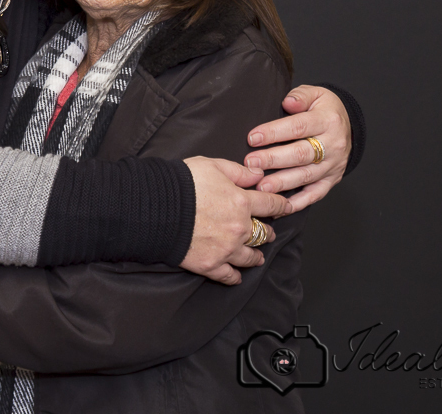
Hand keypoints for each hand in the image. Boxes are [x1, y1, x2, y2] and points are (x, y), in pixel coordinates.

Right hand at [179, 157, 291, 284]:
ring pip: (250, 256)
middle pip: (263, 233)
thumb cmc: (181, 183)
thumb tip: (258, 174)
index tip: (286, 208)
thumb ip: (239, 171)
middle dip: (267, 231)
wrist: (155, 207)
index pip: (271, 204)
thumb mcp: (212, 165)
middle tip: (268, 232)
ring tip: (257, 256)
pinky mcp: (210, 264)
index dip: (281, 205)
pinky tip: (237, 275)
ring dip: (256, 256)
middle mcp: (239, 228)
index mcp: (241, 202)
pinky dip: (235, 276)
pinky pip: (229, 276)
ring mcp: (226, 249)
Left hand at [243, 85, 350, 211]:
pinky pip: (314, 194)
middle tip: (251, 163)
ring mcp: (333, 165)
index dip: (274, 133)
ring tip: (260, 187)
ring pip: (306, 176)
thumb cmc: (323, 109)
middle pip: (300, 154)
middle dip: (273, 160)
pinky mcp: (331, 180)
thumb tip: (288, 102)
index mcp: (327, 121)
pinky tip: (279, 207)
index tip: (253, 138)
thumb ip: (301, 96)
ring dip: (282, 183)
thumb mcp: (316, 94)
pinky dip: (297, 203)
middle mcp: (333, 145)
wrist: (348, 125)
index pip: (298, 127)